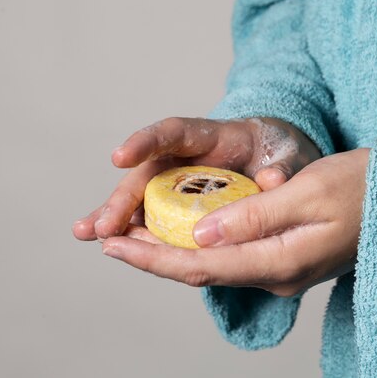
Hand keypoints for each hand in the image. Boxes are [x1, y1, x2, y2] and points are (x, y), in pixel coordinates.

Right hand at [72, 116, 320, 240]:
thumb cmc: (281, 153)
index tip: (120, 157)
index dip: (147, 142)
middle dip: (124, 197)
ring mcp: (181, 180)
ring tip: (86, 234)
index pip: (174, 132)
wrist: (282, 161)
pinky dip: (133, 231)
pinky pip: (154, 217)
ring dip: (114, 215)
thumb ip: (285, 166)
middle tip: (104, 225)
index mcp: (213, 136)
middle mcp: (187, 157)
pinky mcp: (182, 203)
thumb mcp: (291, 154)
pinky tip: (111, 245)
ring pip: (142, 196)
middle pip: (148, 172)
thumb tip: (272, 180)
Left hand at [100, 148, 369, 296]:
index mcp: (279, 262)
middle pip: (200, 270)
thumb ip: (253, 216)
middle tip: (108, 238)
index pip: (200, 265)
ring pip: (212, 265)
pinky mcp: (284, 258)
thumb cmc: (364, 188)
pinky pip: (230, 256)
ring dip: (170, 251)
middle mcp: (275, 274)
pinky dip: (198, 245)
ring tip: (132, 235)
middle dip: (151, 256)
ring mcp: (280, 270)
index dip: (151, 256)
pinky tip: (181, 232)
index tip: (112, 243)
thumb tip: (200, 234)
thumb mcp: (309, 193)